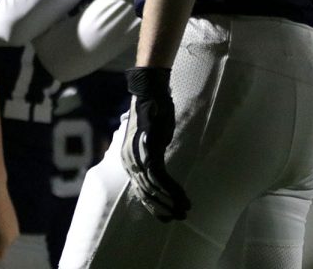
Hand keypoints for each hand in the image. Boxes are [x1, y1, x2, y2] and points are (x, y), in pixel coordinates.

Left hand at [121, 67, 190, 220]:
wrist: (149, 95)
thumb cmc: (151, 116)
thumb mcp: (146, 140)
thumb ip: (148, 155)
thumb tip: (154, 169)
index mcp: (127, 160)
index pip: (139, 190)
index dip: (153, 205)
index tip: (165, 217)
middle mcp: (129, 162)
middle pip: (146, 193)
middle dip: (163, 208)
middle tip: (178, 217)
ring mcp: (138, 157)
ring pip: (155, 189)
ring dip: (171, 201)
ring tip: (185, 210)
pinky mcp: (150, 152)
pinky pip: (161, 178)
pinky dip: (173, 190)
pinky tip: (184, 198)